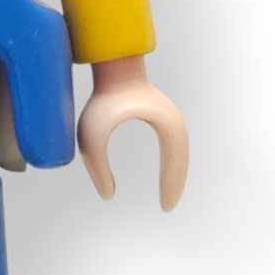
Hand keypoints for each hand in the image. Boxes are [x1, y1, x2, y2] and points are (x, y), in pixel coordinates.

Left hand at [77, 55, 188, 209]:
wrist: (112, 66)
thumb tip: (107, 195)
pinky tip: (164, 180)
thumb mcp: (93, 134)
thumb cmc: (102, 98)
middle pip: (181, 159)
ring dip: (174, 175)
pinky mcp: (162, 117)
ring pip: (179, 153)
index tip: (165, 207)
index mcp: (165, 123)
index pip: (175, 162)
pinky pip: (173, 147)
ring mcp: (169, 118)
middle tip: (167, 208)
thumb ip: (97, 166)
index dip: (171, 185)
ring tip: (167, 199)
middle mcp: (173, 120)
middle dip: (175, 183)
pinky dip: (171, 165)